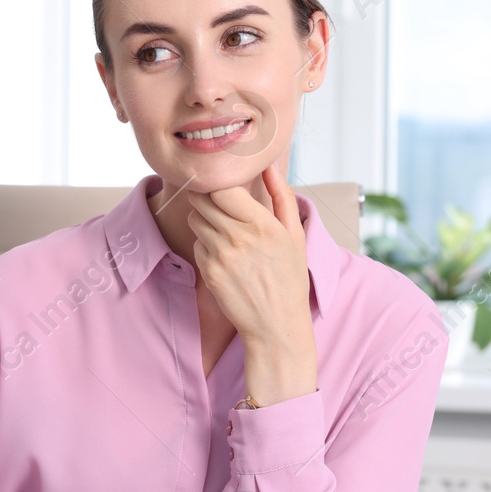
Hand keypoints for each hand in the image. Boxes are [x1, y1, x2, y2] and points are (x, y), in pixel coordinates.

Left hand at [186, 164, 317, 402]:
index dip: (219, 184)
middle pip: (202, 201)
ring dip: (205, 219)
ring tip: (226, 231)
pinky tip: (224, 255)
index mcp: (261, 224)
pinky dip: (205, 244)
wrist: (276, 324)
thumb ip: (282, 196)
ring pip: (195, 220)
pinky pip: (196, 244)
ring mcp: (219, 256)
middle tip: (220, 205)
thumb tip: (270, 166)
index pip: (221, 188)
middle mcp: (237, 237)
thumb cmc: (290, 277)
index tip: (225, 186)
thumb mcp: (295, 234)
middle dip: (208, 198)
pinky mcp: (208, 272)